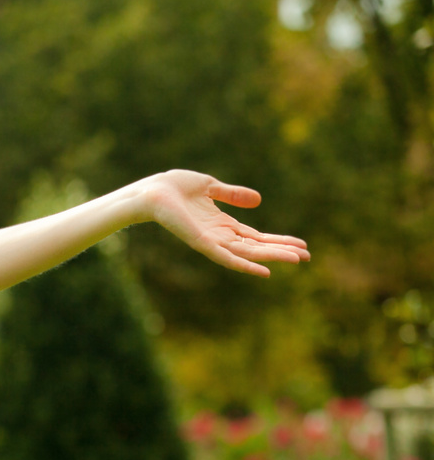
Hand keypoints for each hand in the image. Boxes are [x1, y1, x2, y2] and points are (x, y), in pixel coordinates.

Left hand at [140, 170, 308, 276]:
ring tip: (297, 260)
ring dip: (272, 257)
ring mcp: (210, 241)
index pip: (255, 236)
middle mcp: (218, 236)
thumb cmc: (174, 188)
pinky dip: (245, 265)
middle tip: (307, 257)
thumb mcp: (210, 187)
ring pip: (247, 253)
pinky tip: (264, 271)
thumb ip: (232, 194)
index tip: (301, 244)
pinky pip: (226, 258)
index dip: (278, 241)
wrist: (151, 190)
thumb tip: (259, 201)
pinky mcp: (201, 243)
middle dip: (281, 251)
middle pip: (256, 247)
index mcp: (221, 224)